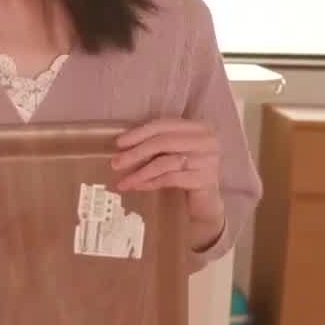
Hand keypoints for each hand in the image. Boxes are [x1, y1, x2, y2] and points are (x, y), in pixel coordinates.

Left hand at [113, 118, 225, 249]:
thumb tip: (122, 146)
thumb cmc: (185, 171)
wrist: (206, 200)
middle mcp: (208, 140)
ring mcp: (208, 160)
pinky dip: (150, 183)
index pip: (164, 125)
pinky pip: (170, 179)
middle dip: (136, 153)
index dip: (139, 133)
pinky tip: (137, 187)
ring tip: (122, 182)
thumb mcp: (173, 152)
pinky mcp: (205, 179)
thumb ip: (157, 144)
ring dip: (139, 173)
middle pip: (164, 142)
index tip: (118, 143)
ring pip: (165, 162)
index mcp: (199, 127)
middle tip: (115, 164)